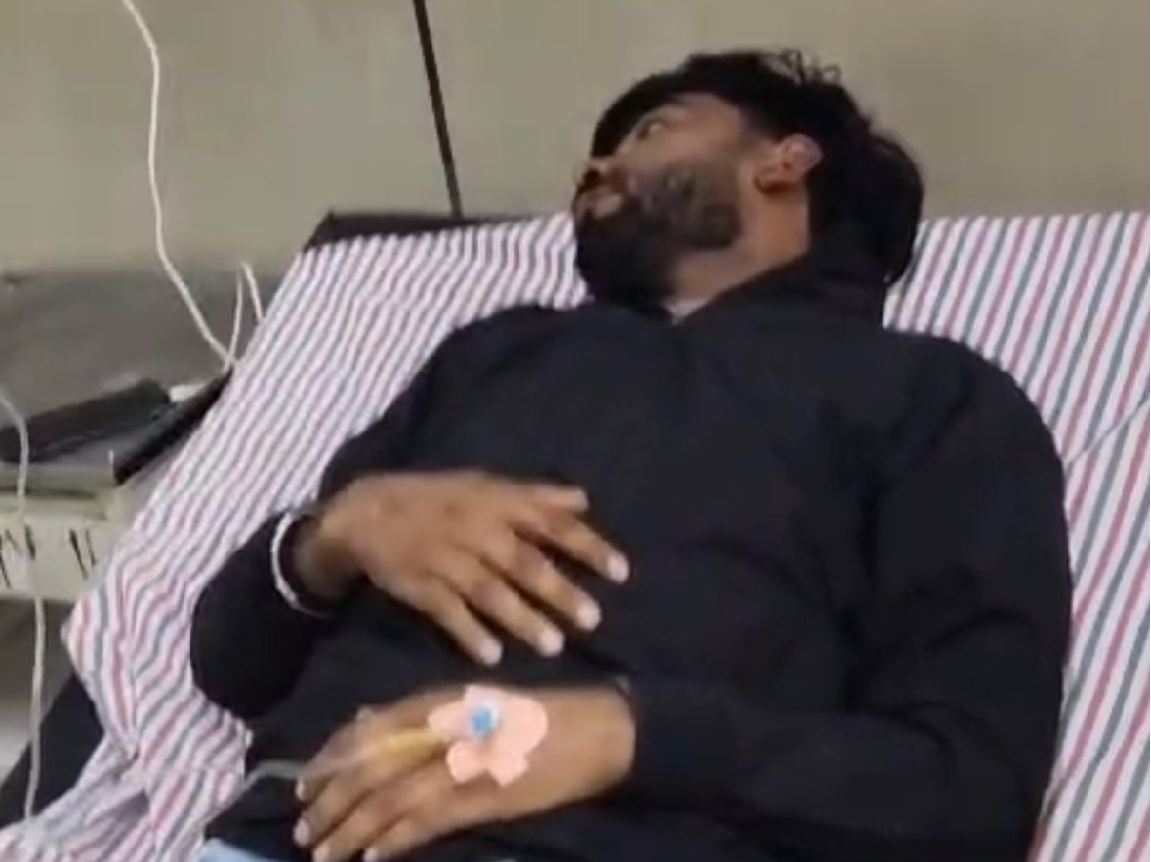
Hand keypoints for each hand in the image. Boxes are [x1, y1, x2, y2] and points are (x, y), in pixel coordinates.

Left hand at [295, 686, 634, 861]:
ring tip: (324, 852)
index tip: (305, 784)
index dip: (331, 758)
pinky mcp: (484, 798)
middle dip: (332, 801)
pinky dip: (394, 841)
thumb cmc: (536, 713)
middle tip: (304, 827)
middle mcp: (445, 728)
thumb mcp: (474, 700)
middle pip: (371, 767)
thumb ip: (419, 710)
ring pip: (390, 799)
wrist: (596, 730)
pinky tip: (371, 858)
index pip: (369, 730)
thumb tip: (363, 718)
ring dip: (351, 829)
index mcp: (441, 701)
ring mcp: (464, 764)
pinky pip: (426, 823)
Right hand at [296, 471, 628, 663]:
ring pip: (490, 592)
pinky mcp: (420, 586)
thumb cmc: (438, 498)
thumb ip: (536, 495)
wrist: (368, 511)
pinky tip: (492, 656)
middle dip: (559, 591)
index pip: (552, 524)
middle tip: (592, 619)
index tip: (621, 573)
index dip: (588, 546)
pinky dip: (469, 633)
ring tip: (553, 646)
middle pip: (524, 563)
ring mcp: (447, 559)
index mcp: (497, 504)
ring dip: (522, 619)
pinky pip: (448, 612)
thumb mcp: (486, 484)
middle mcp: (477, 531)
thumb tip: (584, 499)